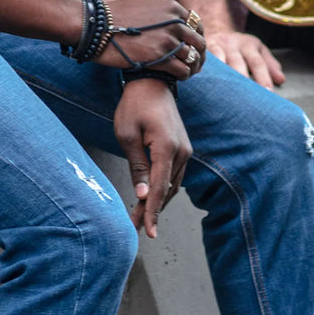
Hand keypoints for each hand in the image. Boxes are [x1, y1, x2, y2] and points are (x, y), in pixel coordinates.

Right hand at [98, 0, 205, 80]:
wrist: (97, 27)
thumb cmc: (115, 15)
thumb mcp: (141, 2)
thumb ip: (158, 8)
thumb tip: (165, 13)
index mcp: (171, 8)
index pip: (196, 24)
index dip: (196, 37)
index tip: (193, 46)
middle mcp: (174, 22)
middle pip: (199, 42)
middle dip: (198, 54)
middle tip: (193, 63)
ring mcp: (168, 40)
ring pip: (193, 58)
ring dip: (191, 67)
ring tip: (186, 73)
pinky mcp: (160, 57)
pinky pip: (182, 70)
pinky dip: (183, 75)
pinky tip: (178, 78)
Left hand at [114, 76, 191, 237]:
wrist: (152, 81)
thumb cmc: (134, 105)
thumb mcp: (127, 135)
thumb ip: (137, 166)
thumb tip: (142, 195)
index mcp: (166, 147)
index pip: (160, 188)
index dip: (152, 212)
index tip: (147, 233)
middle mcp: (181, 151)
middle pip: (168, 190)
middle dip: (152, 211)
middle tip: (135, 227)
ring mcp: (185, 149)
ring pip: (173, 185)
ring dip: (158, 201)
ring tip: (140, 217)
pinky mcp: (183, 148)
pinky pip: (175, 175)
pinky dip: (164, 188)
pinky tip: (151, 197)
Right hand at [206, 29, 285, 89]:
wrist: (217, 29)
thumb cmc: (241, 47)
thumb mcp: (257, 50)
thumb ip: (269, 64)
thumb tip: (281, 80)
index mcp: (249, 45)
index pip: (257, 62)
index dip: (263, 77)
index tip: (268, 93)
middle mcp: (232, 44)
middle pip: (238, 63)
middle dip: (243, 80)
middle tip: (248, 99)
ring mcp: (217, 46)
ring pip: (221, 63)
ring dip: (223, 79)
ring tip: (226, 96)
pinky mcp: (204, 51)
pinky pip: (206, 63)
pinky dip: (208, 73)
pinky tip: (208, 84)